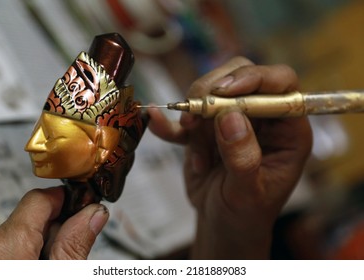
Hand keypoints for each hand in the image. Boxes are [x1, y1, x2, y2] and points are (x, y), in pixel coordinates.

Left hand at [0, 186, 107, 258]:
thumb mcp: (60, 276)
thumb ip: (75, 245)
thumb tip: (94, 213)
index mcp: (5, 247)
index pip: (40, 198)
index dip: (65, 200)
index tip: (82, 208)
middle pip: (30, 217)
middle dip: (54, 229)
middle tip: (67, 253)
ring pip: (17, 234)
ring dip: (37, 245)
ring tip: (49, 265)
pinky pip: (3, 248)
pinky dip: (20, 254)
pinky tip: (31, 266)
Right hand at [148, 57, 311, 258]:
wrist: (222, 223)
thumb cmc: (245, 213)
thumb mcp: (248, 192)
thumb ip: (243, 157)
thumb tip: (231, 116)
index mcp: (287, 130)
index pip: (280, 85)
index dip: (254, 80)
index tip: (223, 91)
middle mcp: (262, 118)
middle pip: (242, 76)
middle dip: (214, 91)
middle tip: (196, 116)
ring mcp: (233, 120)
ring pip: (211, 90)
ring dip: (194, 112)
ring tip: (190, 142)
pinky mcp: (208, 129)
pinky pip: (188, 116)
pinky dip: (171, 122)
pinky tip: (156, 123)